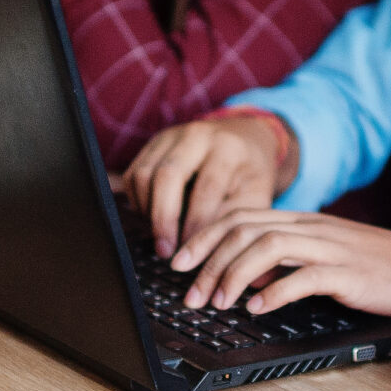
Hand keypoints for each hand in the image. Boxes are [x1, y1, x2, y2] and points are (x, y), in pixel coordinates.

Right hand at [119, 113, 289, 256]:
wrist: (243, 138)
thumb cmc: (250, 174)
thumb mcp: (256, 195)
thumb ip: (236, 221)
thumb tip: (214, 255)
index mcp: (228, 148)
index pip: (206, 188)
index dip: (196, 224)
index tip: (193, 253)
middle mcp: (197, 136)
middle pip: (168, 175)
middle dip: (163, 219)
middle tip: (166, 251)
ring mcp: (172, 136)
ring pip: (144, 174)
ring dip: (147, 212)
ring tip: (160, 239)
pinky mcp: (154, 143)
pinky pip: (134, 173)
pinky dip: (138, 201)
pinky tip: (152, 221)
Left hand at [172, 210, 390, 318]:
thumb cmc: (380, 267)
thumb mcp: (326, 257)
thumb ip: (287, 261)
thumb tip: (247, 276)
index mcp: (303, 221)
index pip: (240, 216)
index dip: (203, 237)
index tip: (178, 264)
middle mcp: (312, 227)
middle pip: (243, 230)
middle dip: (207, 261)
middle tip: (188, 294)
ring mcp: (330, 247)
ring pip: (265, 248)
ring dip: (232, 276)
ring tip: (218, 304)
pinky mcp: (349, 273)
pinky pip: (303, 277)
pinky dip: (273, 292)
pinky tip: (257, 308)